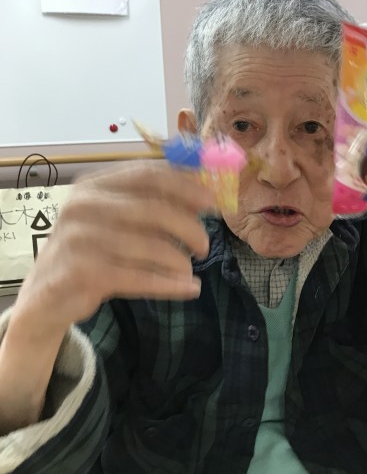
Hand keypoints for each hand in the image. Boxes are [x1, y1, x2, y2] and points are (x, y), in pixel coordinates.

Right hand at [14, 162, 215, 329]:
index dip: (186, 187)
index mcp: (93, 185)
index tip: (213, 202)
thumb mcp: (114, 221)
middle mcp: (83, 206)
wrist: (46, 298)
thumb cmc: (90, 253)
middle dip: (189, 227)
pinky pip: (140, 277)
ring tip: (189, 271)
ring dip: (179, 261)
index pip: (148, 175)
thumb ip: (151, 204)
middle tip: (204, 245)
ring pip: (151, 246)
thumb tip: (204, 192)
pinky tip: (189, 288)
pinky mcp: (83, 272)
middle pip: (154, 209)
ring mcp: (80, 239)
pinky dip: (170, 284)